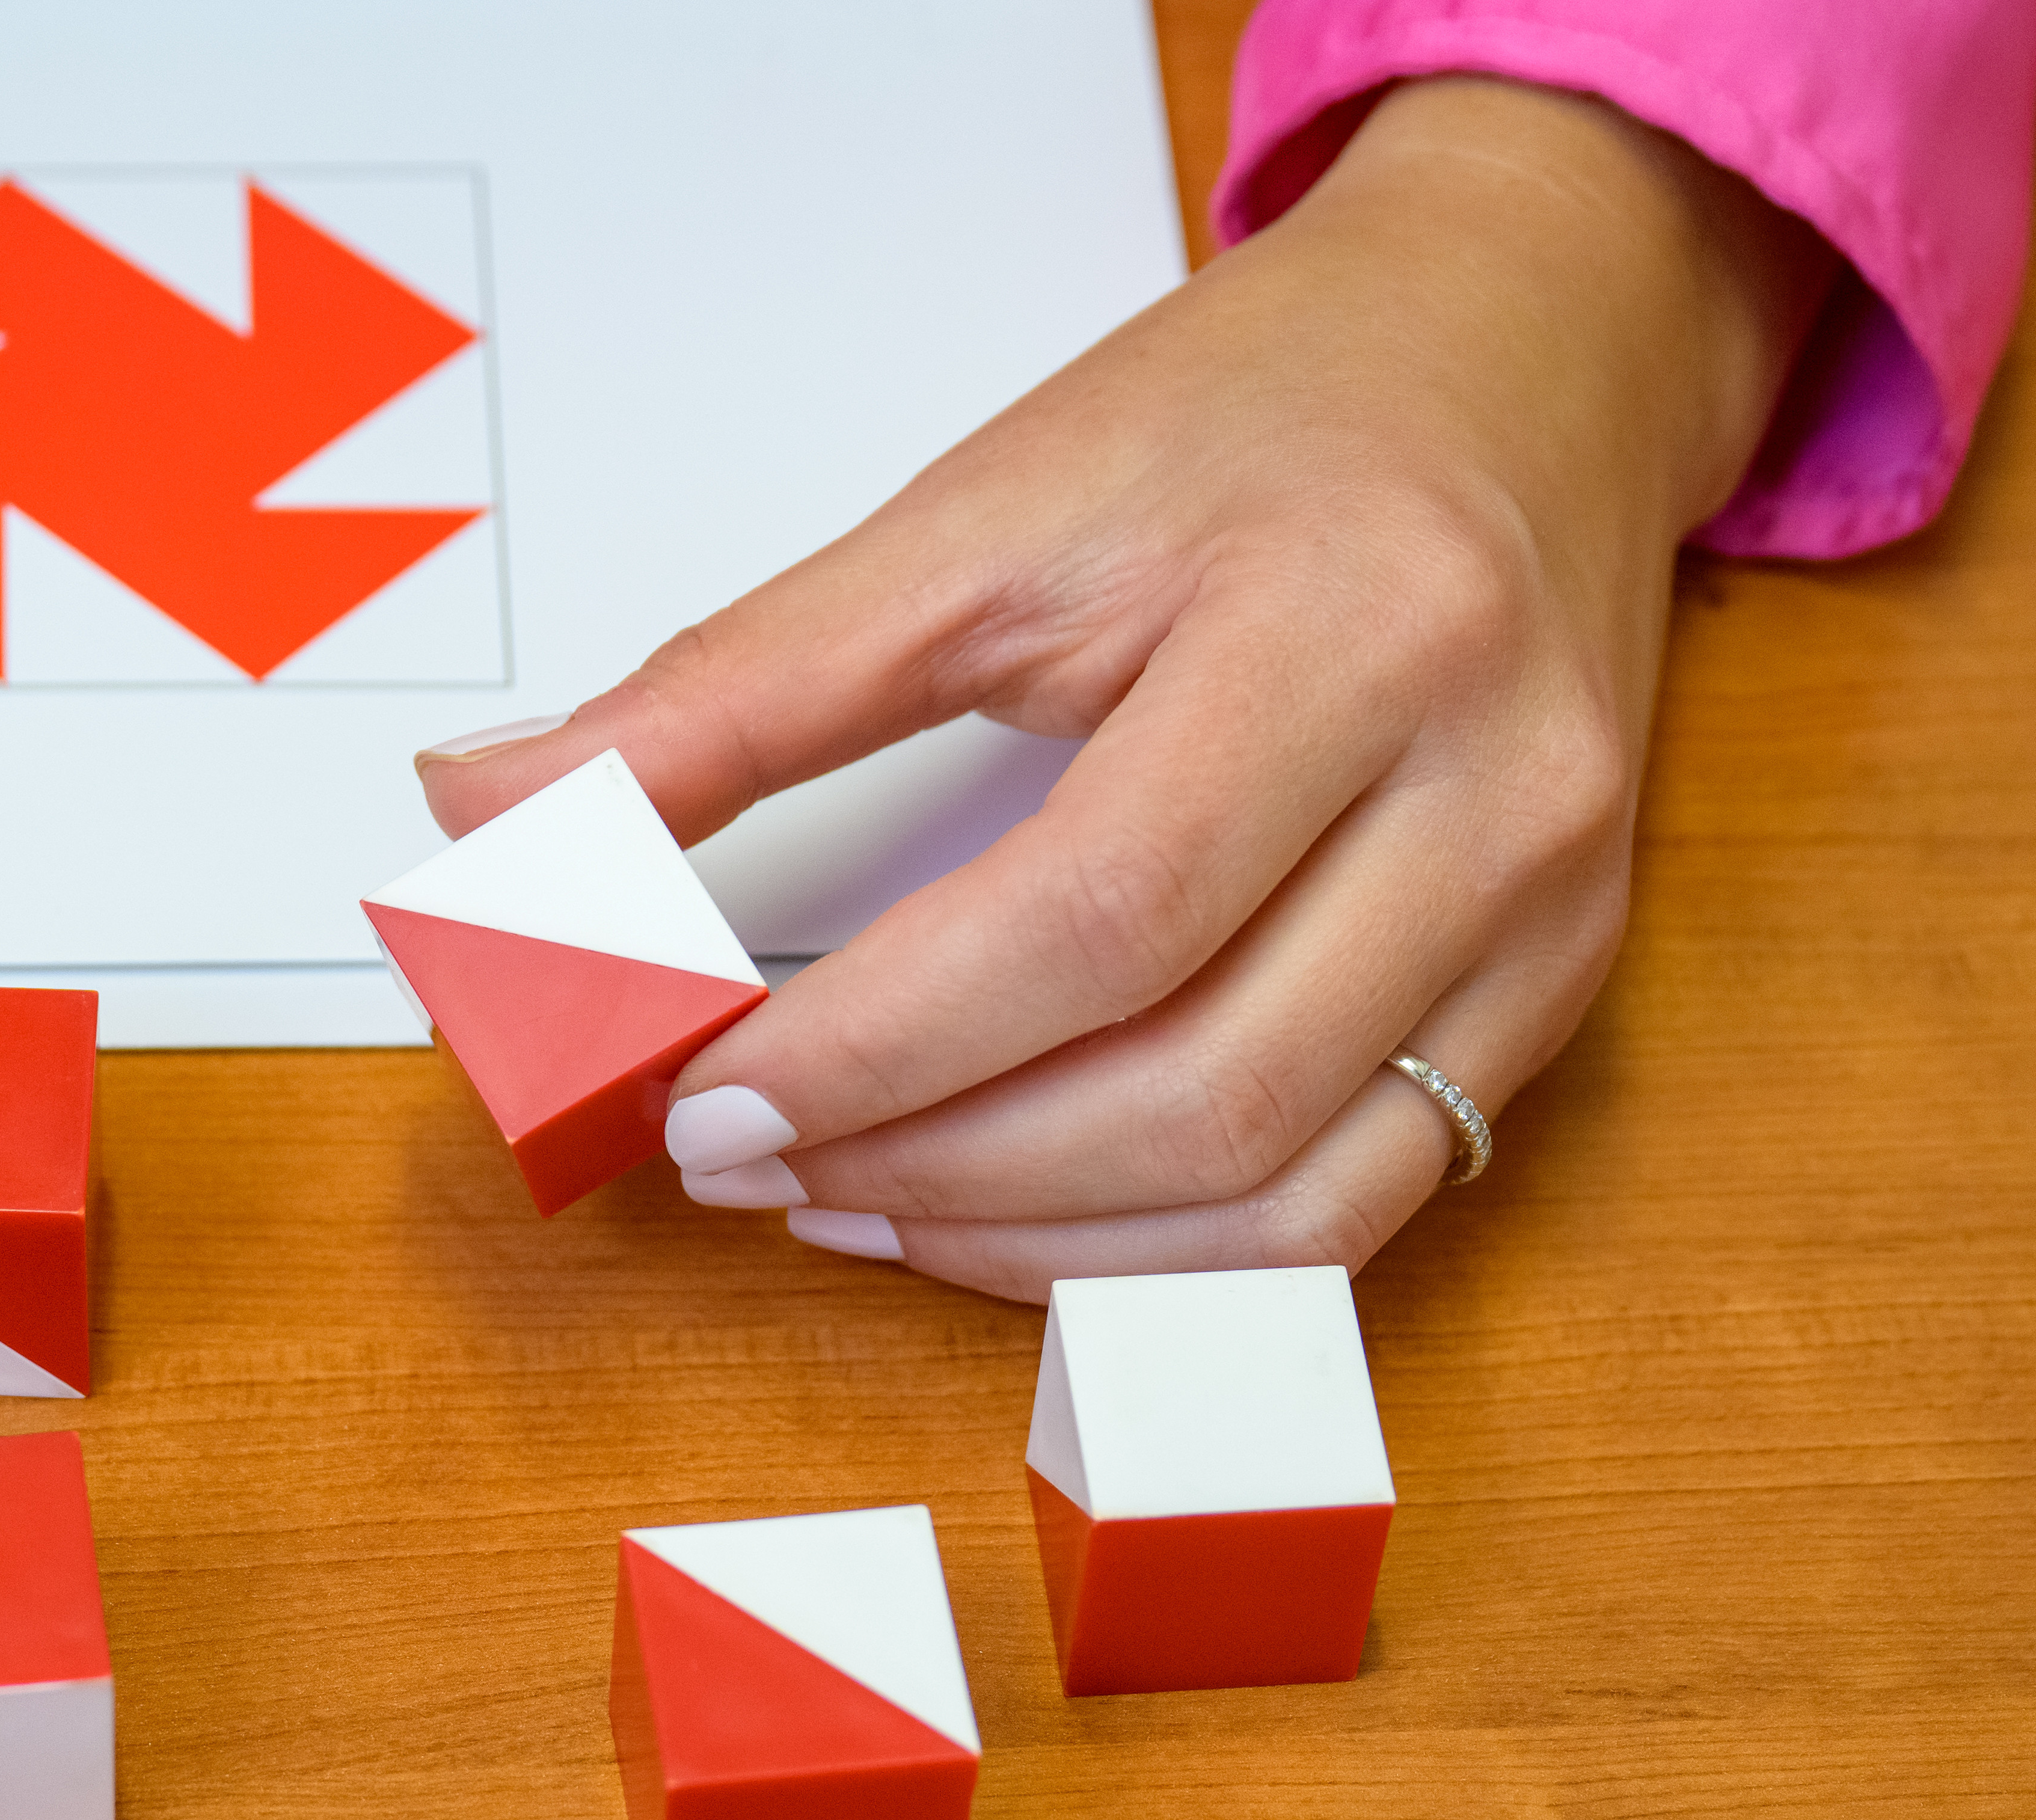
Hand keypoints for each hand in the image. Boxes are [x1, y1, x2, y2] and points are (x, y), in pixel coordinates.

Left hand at [414, 78, 1834, 1298]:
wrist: (1525, 347)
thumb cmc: (1260, 418)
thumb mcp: (980, 509)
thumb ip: (728, 691)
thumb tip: (484, 814)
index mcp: (1352, 626)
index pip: (1092, 917)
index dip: (871, 1046)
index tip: (696, 1097)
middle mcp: (1492, 787)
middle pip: (1195, 1090)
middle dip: (929, 1164)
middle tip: (740, 1158)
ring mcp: (1547, 912)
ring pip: (1280, 1199)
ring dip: (1028, 1245)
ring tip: (845, 1198)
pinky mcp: (1550, 991)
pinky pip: (1350, 1209)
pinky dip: (1151, 1256)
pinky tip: (999, 1214)